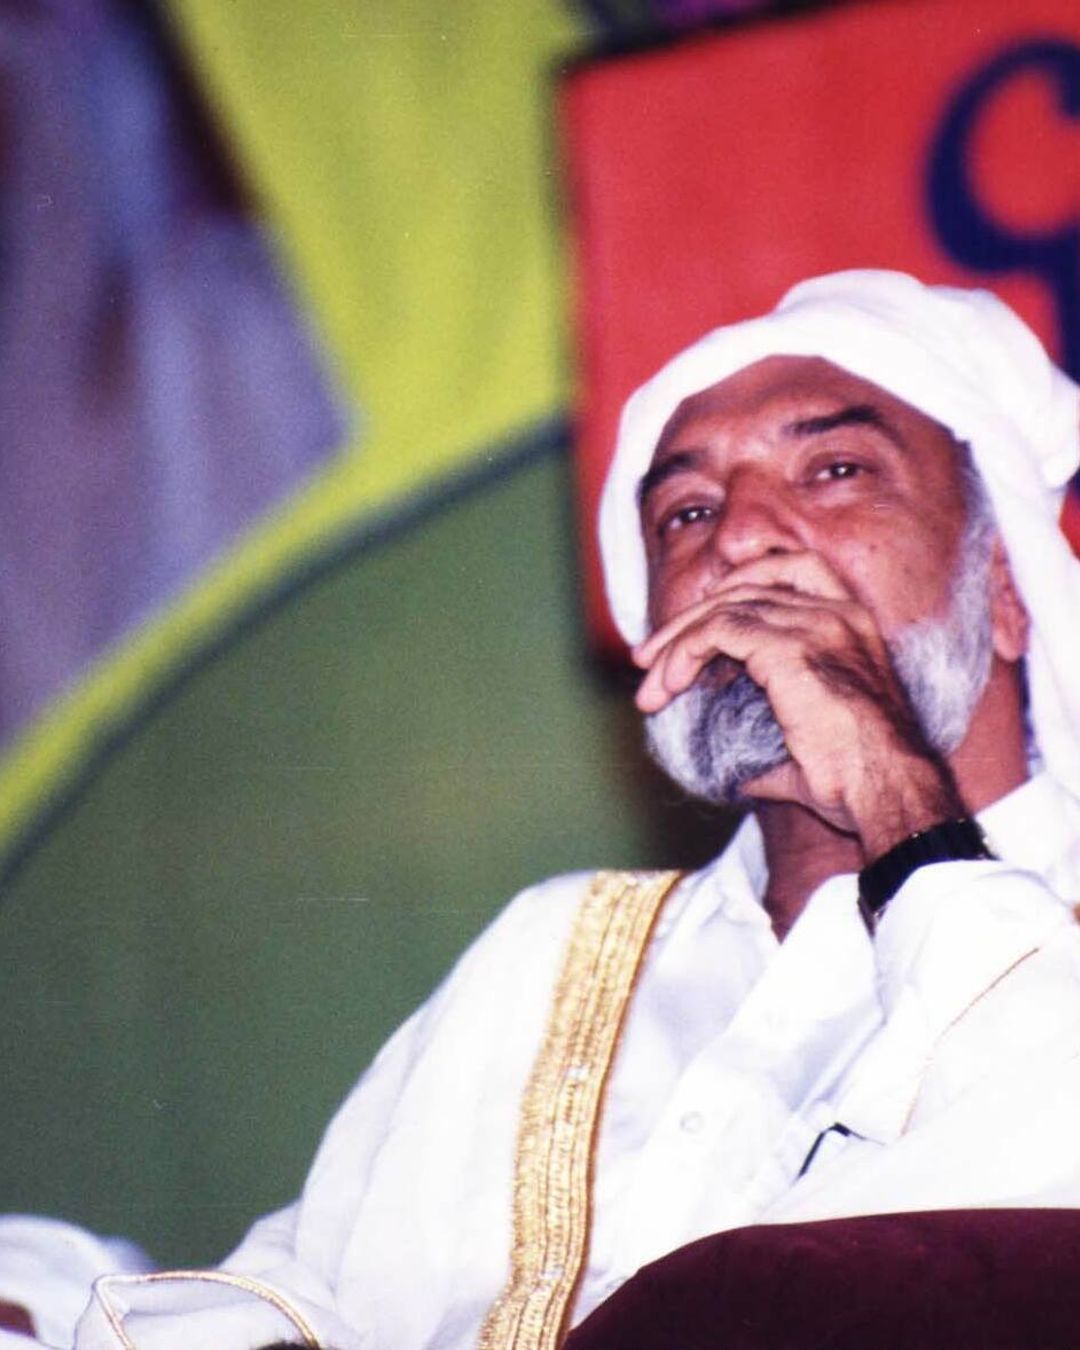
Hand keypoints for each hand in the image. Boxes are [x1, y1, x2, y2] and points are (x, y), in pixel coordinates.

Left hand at [632, 554, 962, 857]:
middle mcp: (837, 613)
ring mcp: (815, 625)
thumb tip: (736, 774)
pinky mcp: (788, 648)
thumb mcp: (813, 749)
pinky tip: (669, 683)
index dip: (744, 580)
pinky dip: (686, 652)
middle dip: (690, 622)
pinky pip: (720, 630)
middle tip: (649, 660)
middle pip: (746, 588)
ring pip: (724, 607)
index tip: (704, 611)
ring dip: (677, 643)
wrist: (888, 789)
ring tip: (650, 685)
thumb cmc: (860, 780)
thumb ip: (772, 748)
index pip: (794, 569)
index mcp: (854, 624)